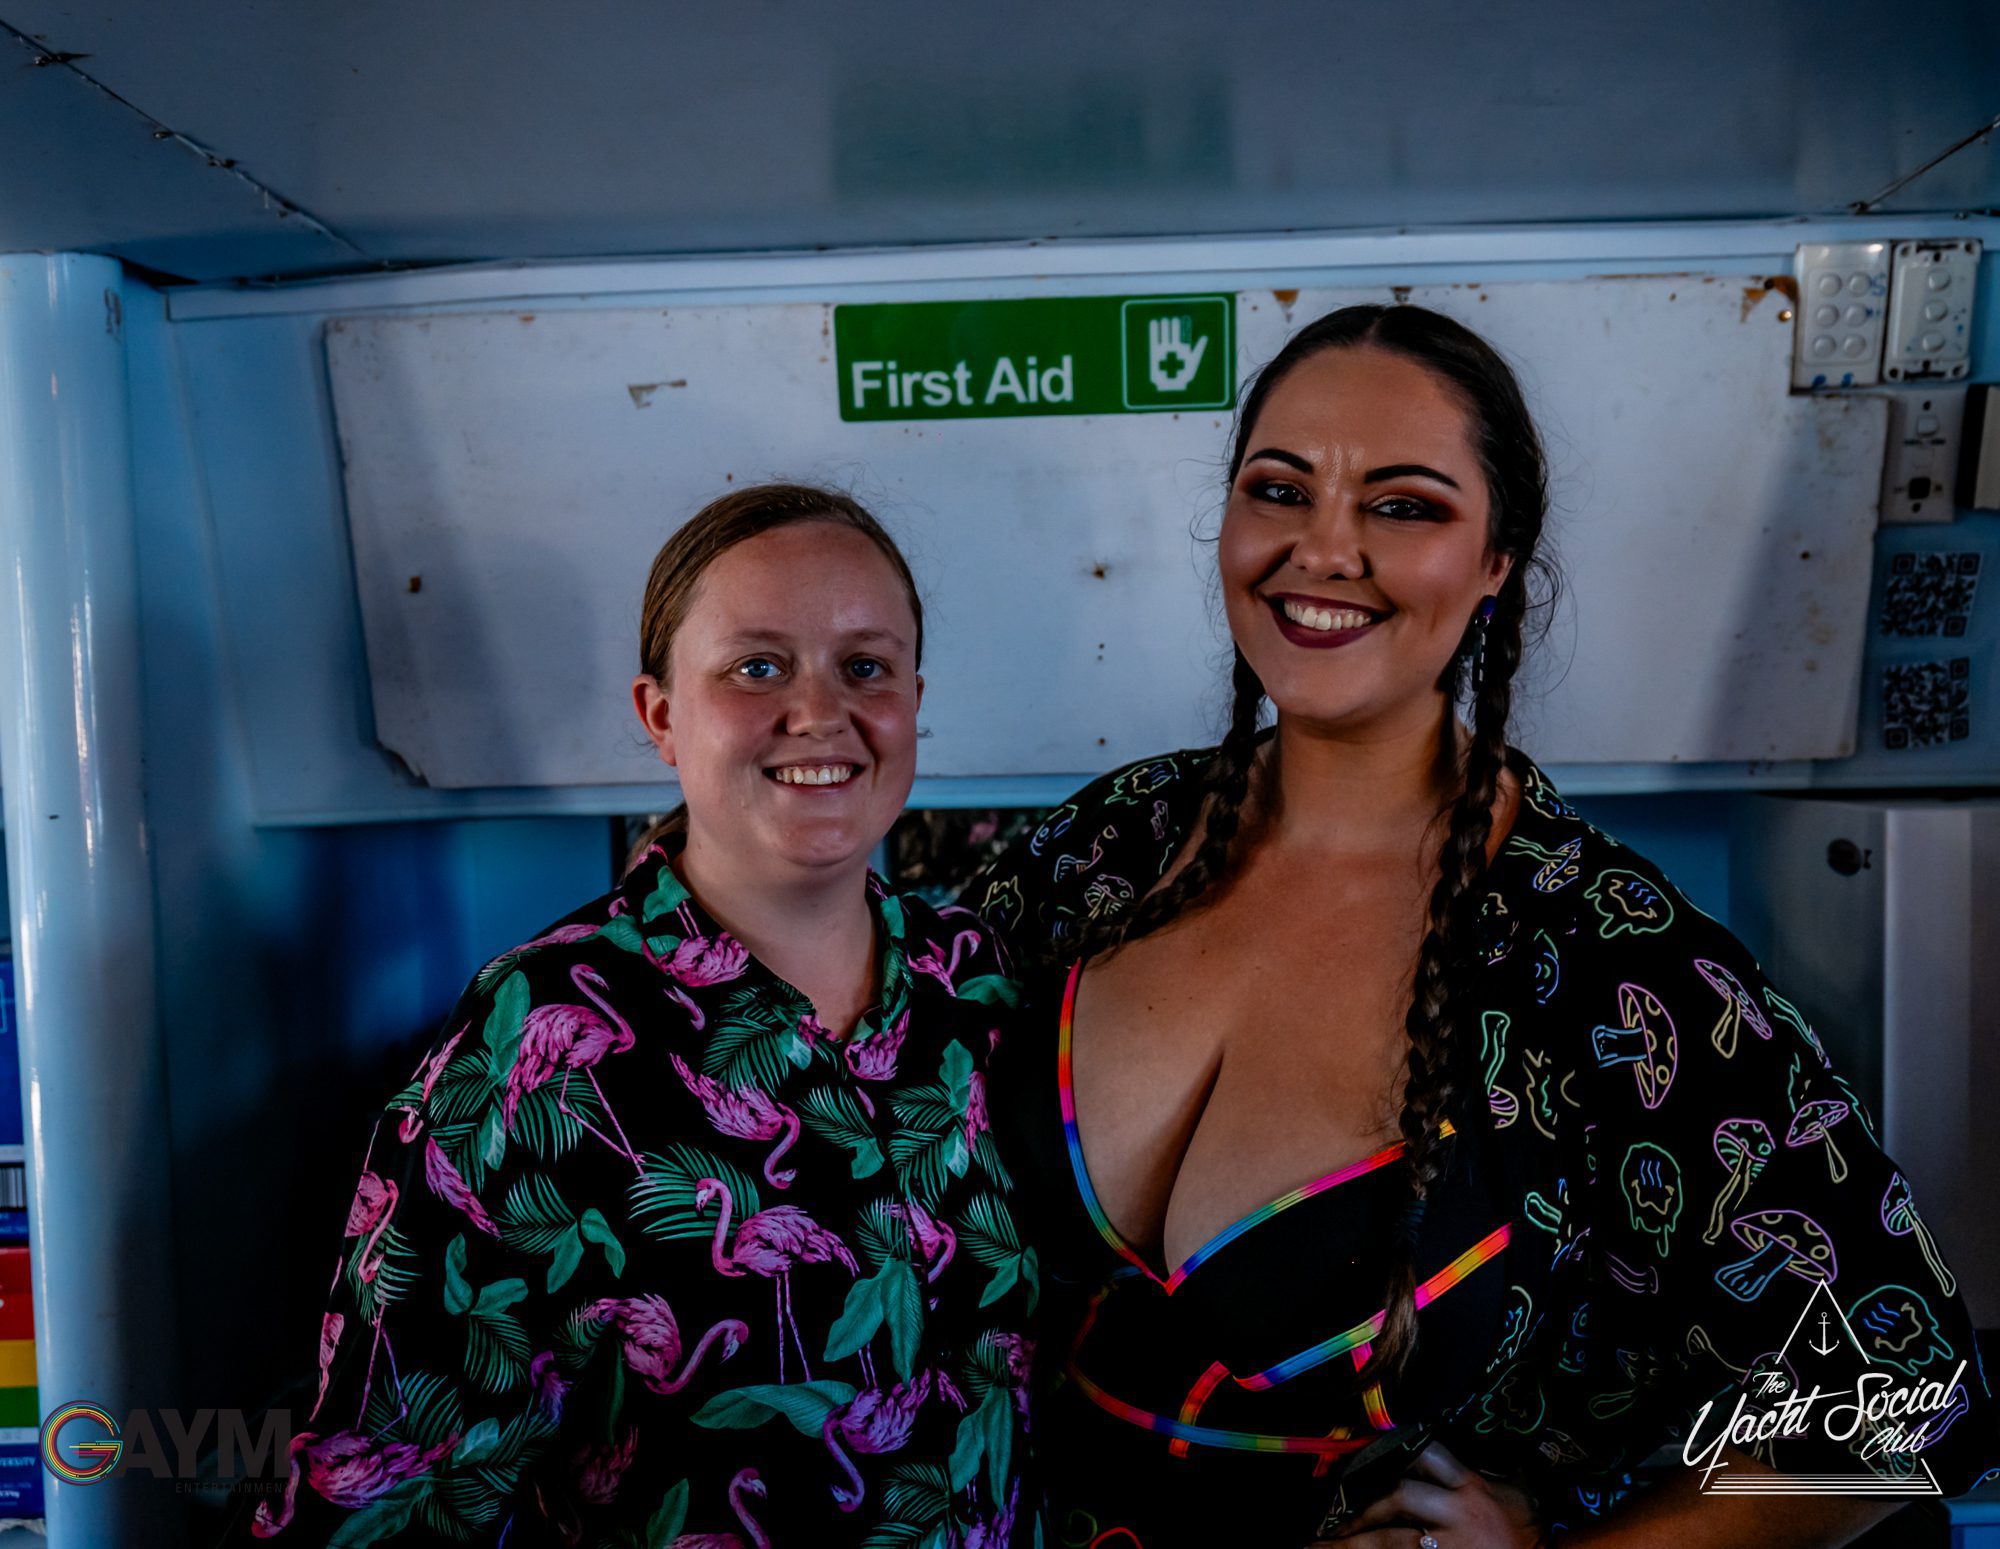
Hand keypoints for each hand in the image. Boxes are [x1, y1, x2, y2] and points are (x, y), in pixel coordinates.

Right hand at [1146, 315, 1208, 391]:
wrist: (1172, 385)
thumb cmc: (1185, 376)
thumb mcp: (1194, 362)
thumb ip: (1198, 349)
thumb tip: (1205, 337)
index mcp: (1184, 348)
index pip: (1183, 334)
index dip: (1182, 326)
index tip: (1181, 319)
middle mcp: (1174, 347)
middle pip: (1174, 334)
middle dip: (1173, 327)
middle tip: (1172, 321)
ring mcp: (1165, 349)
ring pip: (1165, 335)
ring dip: (1164, 327)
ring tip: (1164, 321)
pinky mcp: (1156, 352)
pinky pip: (1155, 340)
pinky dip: (1154, 331)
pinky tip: (1154, 323)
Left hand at [1311, 1442, 1548, 1548]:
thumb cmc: (1520, 1526)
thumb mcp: (1502, 1488)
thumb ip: (1464, 1471)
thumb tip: (1417, 1453)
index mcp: (1470, 1485)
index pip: (1427, 1454)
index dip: (1390, 1448)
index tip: (1359, 1453)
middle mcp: (1459, 1511)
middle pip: (1400, 1497)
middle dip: (1362, 1510)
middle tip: (1332, 1523)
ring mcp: (1453, 1543)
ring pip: (1395, 1540)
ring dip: (1358, 1542)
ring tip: (1325, 1547)